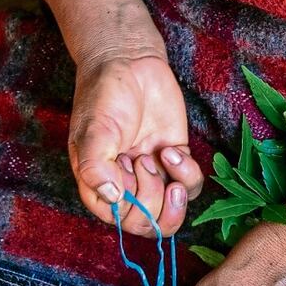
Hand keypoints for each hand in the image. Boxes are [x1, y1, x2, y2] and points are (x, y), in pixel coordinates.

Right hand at [68, 52, 203, 236]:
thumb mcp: (93, 131)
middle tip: (142, 161)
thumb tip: (112, 198)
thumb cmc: (102, 95)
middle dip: (152, 198)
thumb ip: (96, 166)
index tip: (124, 170)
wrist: (129, 62)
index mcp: (100, 185)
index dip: (130, 206)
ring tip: (160, 156)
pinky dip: (187, 172)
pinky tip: (171, 148)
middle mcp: (127, 185)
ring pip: (173, 212)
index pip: (120, 220)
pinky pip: (191, 185)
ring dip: (172, 192)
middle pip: (149, 223)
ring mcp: (154, 174)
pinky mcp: (177, 160)